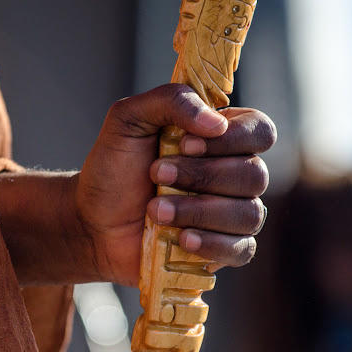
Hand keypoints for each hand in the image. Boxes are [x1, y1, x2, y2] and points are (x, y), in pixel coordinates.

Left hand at [76, 84, 275, 285]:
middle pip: (254, 174)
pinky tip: (183, 239)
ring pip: (248, 214)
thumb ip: (170, 100)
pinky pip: (241, 250)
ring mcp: (230, 215)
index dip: (231, 139)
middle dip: (202, 176)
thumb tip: (216, 122)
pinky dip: (212, 244)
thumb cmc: (113, 169)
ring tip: (156, 211)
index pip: (259, 131)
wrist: (91, 220)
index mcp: (219, 139)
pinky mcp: (221, 251)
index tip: (185, 144)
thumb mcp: (128, 120)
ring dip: (199, 210)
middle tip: (156, 175)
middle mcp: (233, 175)